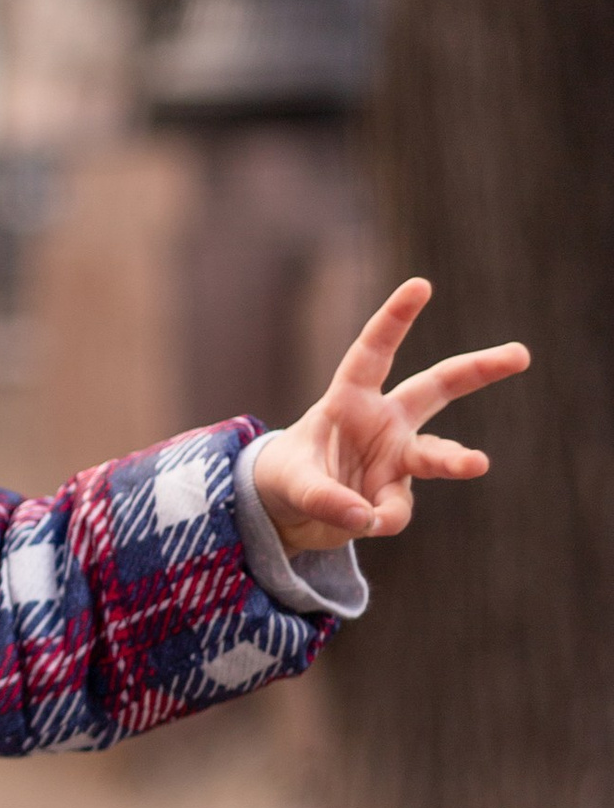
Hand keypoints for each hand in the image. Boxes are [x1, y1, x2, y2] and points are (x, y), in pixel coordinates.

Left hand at [250, 277, 528, 553]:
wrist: (288, 512)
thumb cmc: (287, 476)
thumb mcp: (292, 482)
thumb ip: (324, 498)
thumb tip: (366, 518)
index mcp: (350, 398)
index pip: (374, 352)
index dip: (395, 319)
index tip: (421, 285)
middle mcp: (384, 422)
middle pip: (437, 388)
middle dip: (479, 370)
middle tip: (521, 354)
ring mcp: (396, 458)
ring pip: (437, 454)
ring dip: (456, 460)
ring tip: (477, 464)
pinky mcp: (396, 495)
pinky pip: (397, 510)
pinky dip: (381, 519)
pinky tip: (362, 522)